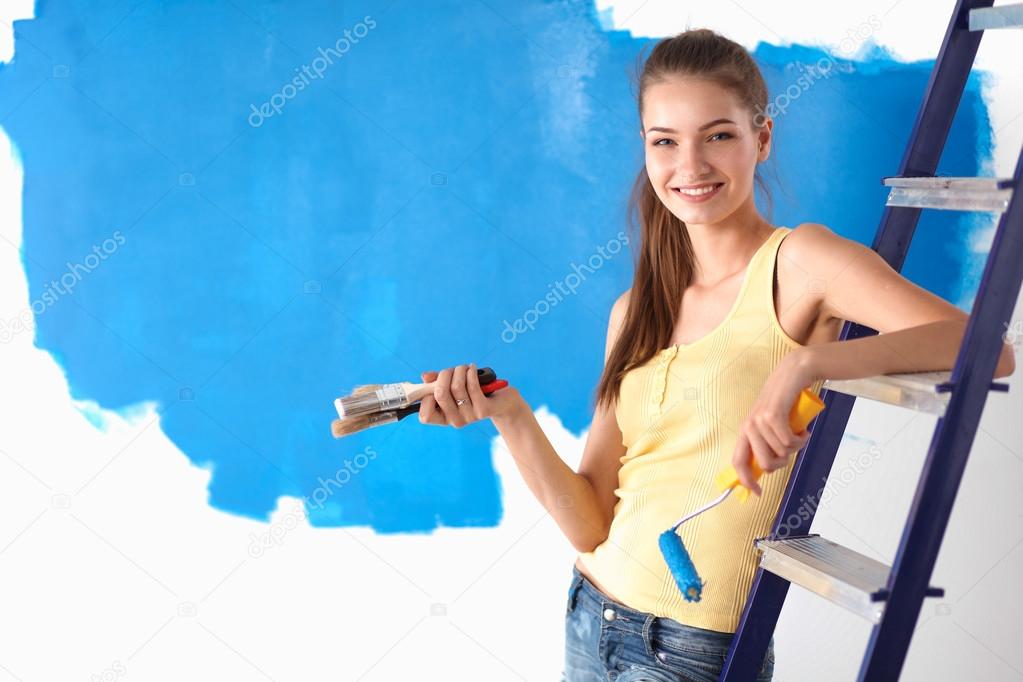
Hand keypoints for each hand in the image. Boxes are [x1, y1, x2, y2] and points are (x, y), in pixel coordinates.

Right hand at [418, 363, 522, 426]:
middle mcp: (455, 420)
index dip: (425, 398)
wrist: (502, 400)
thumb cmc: (474, 391)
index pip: (425, 416)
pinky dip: (470, 373)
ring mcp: (470, 417)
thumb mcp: (453, 385)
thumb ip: (437, 382)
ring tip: (465, 368)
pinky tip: (472, 368)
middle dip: (444, 374)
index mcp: (444, 417)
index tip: (433, 385)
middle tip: (452, 370)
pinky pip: (472, 386)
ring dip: (459, 370)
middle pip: (440, 394)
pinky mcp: (483, 410)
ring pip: (456, 387)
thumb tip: (425, 376)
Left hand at [732, 350, 815, 496]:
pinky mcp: (773, 414)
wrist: (794, 373)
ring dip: (796, 447)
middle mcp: (749, 426)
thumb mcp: (772, 424)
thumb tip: (766, 469)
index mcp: (746, 431)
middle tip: (792, 449)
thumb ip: (767, 443)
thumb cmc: (785, 401)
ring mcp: (759, 420)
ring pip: (781, 453)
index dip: (746, 480)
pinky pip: (789, 441)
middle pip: (765, 464)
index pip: (738, 461)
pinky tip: (804, 430)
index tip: (757, 493)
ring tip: (800, 433)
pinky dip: (801, 440)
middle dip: (783, 463)